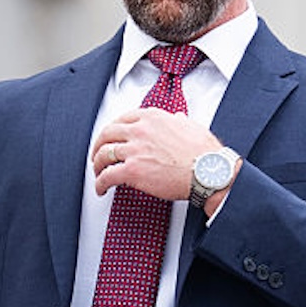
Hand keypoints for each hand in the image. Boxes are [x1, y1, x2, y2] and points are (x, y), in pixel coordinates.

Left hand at [91, 108, 221, 201]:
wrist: (209, 172)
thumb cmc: (204, 153)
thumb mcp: (191, 126)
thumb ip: (178, 120)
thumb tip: (177, 118)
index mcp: (152, 118)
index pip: (122, 119)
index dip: (112, 130)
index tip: (110, 137)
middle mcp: (140, 130)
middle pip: (107, 134)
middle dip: (99, 146)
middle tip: (98, 154)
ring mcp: (134, 150)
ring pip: (103, 155)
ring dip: (97, 165)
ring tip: (98, 173)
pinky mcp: (132, 171)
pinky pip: (107, 176)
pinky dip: (100, 183)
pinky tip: (101, 189)